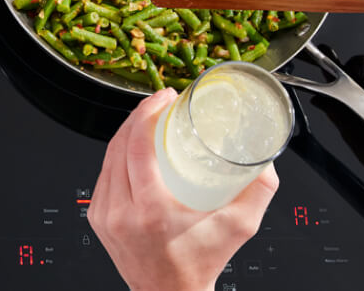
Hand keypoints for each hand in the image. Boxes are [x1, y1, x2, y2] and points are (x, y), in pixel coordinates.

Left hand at [88, 89, 277, 290]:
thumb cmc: (200, 264)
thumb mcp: (239, 226)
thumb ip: (259, 190)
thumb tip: (265, 158)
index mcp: (150, 211)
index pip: (137, 145)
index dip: (147, 113)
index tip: (164, 98)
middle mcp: (121, 212)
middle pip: (119, 145)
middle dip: (138, 116)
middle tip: (160, 103)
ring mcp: (104, 215)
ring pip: (108, 157)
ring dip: (126, 132)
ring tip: (148, 119)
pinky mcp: (98, 218)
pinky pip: (104, 175)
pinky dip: (118, 155)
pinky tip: (132, 145)